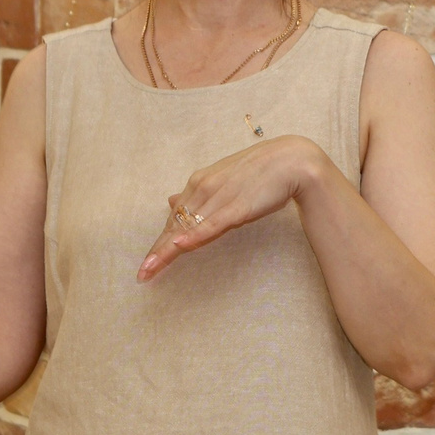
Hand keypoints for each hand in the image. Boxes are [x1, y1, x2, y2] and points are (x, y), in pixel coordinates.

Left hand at [136, 137, 321, 283]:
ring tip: (151, 269)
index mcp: (199, 183)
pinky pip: (212, 223)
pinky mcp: (236, 206)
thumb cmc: (259, 172)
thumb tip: (172, 202)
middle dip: (157, 252)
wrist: (291, 160)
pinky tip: (180, 244)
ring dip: (167, 250)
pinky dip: (195, 234)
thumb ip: (198, 195)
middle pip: (175, 225)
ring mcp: (219, 197)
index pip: (175, 218)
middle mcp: (203, 188)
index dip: (160, 242)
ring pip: (187, 227)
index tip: (148, 263)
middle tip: (142, 274)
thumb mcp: (223, 180)